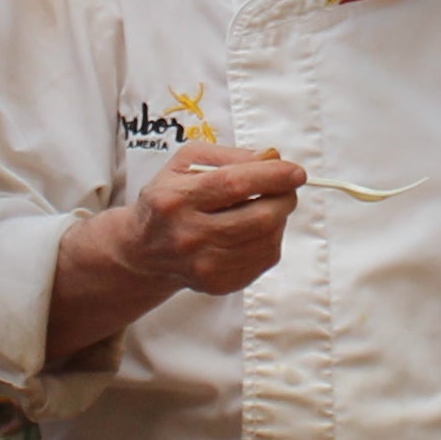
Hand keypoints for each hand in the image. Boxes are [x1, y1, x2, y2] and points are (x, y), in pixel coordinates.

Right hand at [123, 143, 303, 297]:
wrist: (144, 251)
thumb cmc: (169, 199)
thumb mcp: (186, 163)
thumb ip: (230, 156)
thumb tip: (272, 158)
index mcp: (176, 199)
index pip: (234, 185)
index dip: (272, 177)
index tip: (296, 172)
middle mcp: (188, 235)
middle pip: (257, 218)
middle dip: (284, 198)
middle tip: (286, 188)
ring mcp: (204, 265)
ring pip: (266, 240)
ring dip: (279, 218)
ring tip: (267, 206)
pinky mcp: (218, 283)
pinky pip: (264, 259)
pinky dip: (270, 239)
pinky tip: (256, 229)